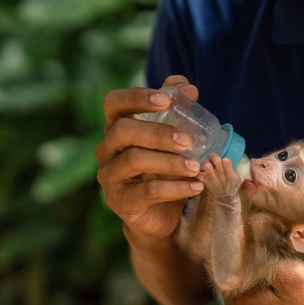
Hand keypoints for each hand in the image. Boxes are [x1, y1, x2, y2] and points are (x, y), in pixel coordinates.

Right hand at [96, 75, 203, 242]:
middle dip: (158, 132)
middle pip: (122, 130)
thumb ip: (178, 111)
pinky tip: (196, 186)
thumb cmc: (165, 170)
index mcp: (117, 127)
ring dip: (170, 162)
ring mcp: (110, 176)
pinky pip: (147, 191)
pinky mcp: (120, 201)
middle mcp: (107, 149)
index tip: (165, 99)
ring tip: (196, 167)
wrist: (161, 215)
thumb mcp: (173, 140)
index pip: (114, 102)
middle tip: (187, 140)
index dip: (136, 97)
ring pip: (134, 160)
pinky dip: (175, 188)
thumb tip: (189, 88)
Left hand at [196, 153, 242, 198]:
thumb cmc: (232, 187)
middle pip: (216, 159)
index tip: (223, 161)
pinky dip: (198, 171)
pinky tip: (200, 171)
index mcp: (230, 173)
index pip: (227, 161)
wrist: (225, 199)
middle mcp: (220, 174)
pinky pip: (198, 173)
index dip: (224, 159)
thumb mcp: (239, 178)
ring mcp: (211, 178)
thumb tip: (233, 161)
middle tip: (212, 159)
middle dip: (214, 157)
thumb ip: (236, 170)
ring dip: (206, 162)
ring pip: (206, 164)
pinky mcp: (204, 181)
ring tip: (207, 165)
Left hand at [225, 260, 303, 304]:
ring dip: (263, 293)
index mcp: (238, 303)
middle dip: (257, 276)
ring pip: (249, 302)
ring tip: (288, 293)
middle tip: (283, 271)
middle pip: (239, 286)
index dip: (250, 258)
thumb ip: (268, 258)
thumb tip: (254, 248)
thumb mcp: (295, 274)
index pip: (231, 269)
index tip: (270, 255)